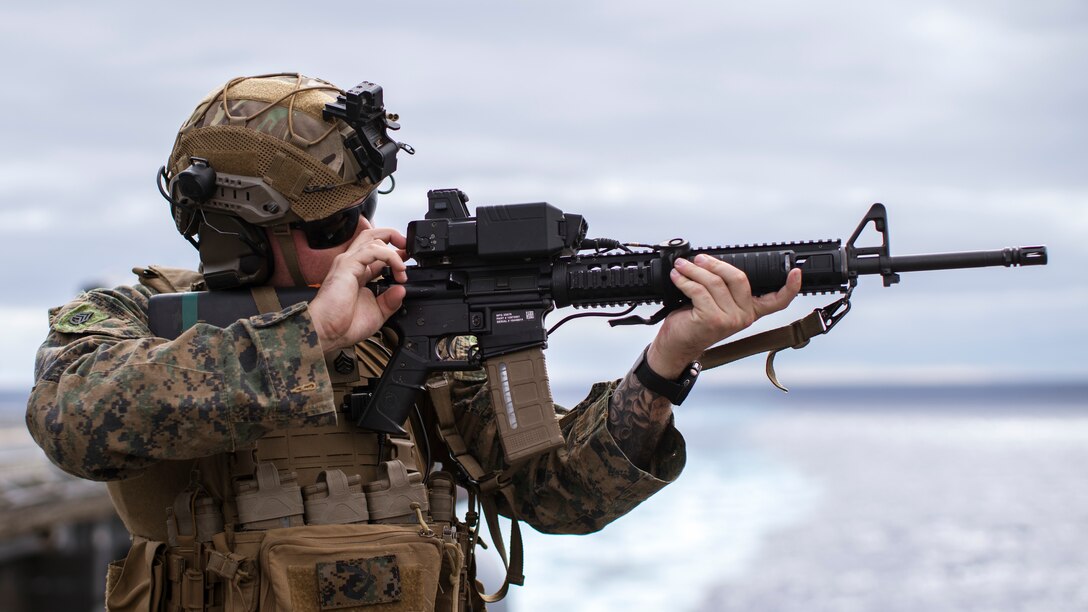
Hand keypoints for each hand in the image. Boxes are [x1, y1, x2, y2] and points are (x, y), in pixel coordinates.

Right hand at [308, 227, 408, 354]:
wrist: (327, 332)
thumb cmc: (344, 325)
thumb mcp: (378, 313)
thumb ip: (391, 301)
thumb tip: (402, 290)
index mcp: (360, 274)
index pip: (379, 254)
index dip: (396, 253)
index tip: (409, 260)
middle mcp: (354, 264)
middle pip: (373, 236)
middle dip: (394, 236)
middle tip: (408, 250)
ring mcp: (349, 262)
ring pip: (372, 238)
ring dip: (394, 251)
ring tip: (403, 269)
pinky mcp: (347, 265)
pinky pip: (372, 250)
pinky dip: (389, 256)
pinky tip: (397, 269)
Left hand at [647, 255, 801, 377]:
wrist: (677, 346)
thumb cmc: (694, 322)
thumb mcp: (716, 304)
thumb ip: (724, 288)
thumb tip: (713, 261)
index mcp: (750, 311)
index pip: (777, 301)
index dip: (790, 287)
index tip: (796, 273)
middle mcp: (744, 317)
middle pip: (738, 278)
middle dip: (715, 264)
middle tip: (699, 259)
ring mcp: (730, 320)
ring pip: (715, 282)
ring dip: (694, 270)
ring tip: (682, 266)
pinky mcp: (712, 320)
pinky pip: (699, 290)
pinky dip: (685, 280)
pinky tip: (677, 277)